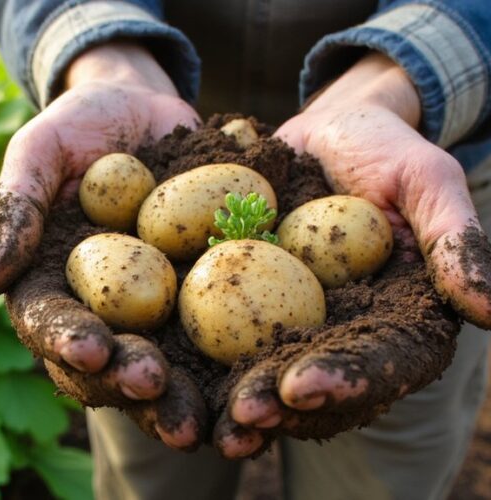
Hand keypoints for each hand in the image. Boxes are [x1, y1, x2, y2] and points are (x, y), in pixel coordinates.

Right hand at [0, 43, 207, 448]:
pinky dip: (233, 367)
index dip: (67, 340)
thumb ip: (14, 209)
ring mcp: (152, 312)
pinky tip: (254, 384)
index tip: (91, 349)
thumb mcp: (39, 150)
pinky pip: (218, 339)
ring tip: (201, 422)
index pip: (50, 323)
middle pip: (106, 363)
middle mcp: (100, 311)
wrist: (146, 108)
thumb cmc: (80, 125)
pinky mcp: (203, 301)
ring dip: (178, 398)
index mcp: (52, 285)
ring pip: (163, 368)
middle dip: (126, 381)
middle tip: (151, 388)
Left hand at [216, 53, 490, 457]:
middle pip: (313, 383)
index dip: (348, 379)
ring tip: (202, 418)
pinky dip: (193, 356)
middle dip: (278, 403)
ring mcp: (286, 324)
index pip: (380, 362)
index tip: (306, 385)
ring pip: (260, 373)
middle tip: (242, 417)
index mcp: (394, 319)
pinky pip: (215, 336)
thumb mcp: (424, 179)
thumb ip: (453, 238)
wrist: (317, 130)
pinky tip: (162, 370)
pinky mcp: (240, 306)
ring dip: (231, 399)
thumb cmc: (381, 149)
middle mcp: (339, 334)